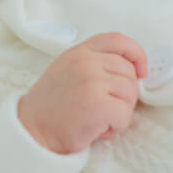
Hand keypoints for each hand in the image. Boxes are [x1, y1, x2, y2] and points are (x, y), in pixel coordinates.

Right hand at [17, 33, 147, 154]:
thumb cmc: (52, 106)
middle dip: (124, 95)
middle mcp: (86, 63)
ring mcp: (92, 82)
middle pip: (129, 73)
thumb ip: (95, 63)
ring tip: (97, 119)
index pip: (118, 41)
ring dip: (119, 112)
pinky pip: (125, 116)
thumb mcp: (68, 70)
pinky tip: (98, 129)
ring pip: (131, 95)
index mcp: (80, 52)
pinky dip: (116, 127)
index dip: (137, 54)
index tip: (141, 70)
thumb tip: (132, 68)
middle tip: (104, 108)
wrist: (31, 131)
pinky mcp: (98, 105)